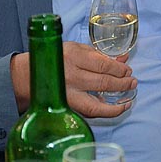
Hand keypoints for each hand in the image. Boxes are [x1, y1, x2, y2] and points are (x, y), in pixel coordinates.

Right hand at [10, 42, 137, 117]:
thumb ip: (99, 54)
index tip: (128, 69)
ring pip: (96, 104)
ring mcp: (67, 95)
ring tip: (128, 99)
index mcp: (73, 57)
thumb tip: (123, 58)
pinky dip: (105, 112)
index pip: (103, 65)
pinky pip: (88, 113)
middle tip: (132, 82)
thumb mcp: (77, 49)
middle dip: (122, 83)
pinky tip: (116, 108)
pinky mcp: (66, 107)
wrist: (28, 76)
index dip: (119, 69)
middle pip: (103, 83)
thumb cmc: (56, 58)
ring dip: (116, 104)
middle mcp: (70, 77)